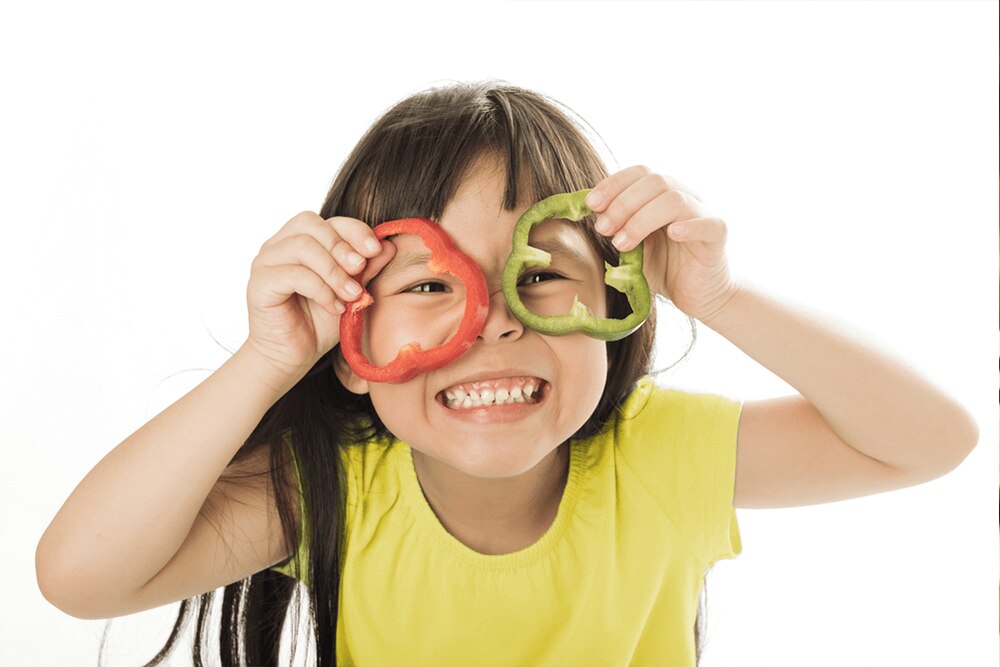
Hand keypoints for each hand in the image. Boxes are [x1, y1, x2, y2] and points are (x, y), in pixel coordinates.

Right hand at [244, 211, 395, 378]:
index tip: (376, 250)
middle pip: (311, 224)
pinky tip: (335, 307)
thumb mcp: (351, 292)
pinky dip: (321, 290)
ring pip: (303, 247)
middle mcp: (280, 245)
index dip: (355, 231)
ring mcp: (266, 262)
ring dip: (334, 271)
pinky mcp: (259, 283)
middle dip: (342, 246)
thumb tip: (389, 245)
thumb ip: (366, 269)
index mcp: (301, 240)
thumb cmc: (320, 323)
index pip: (329, 221)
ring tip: (352, 295)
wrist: (293, 356)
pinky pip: (294, 274)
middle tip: (360, 270)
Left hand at [585, 166, 738, 323]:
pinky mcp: (717, 235)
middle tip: (602, 229)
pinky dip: (689, 226)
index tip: (591, 204)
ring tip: (622, 243)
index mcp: (662, 193)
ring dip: (642, 219)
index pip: (639, 173)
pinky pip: (707, 223)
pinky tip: (672, 234)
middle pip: (654, 181)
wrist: (696, 294)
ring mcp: (702, 213)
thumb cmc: (663, 268)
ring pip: (673, 199)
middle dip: (622, 204)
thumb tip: (588, 211)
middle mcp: (684, 196)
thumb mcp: (631, 246)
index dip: (613, 184)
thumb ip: (615, 228)